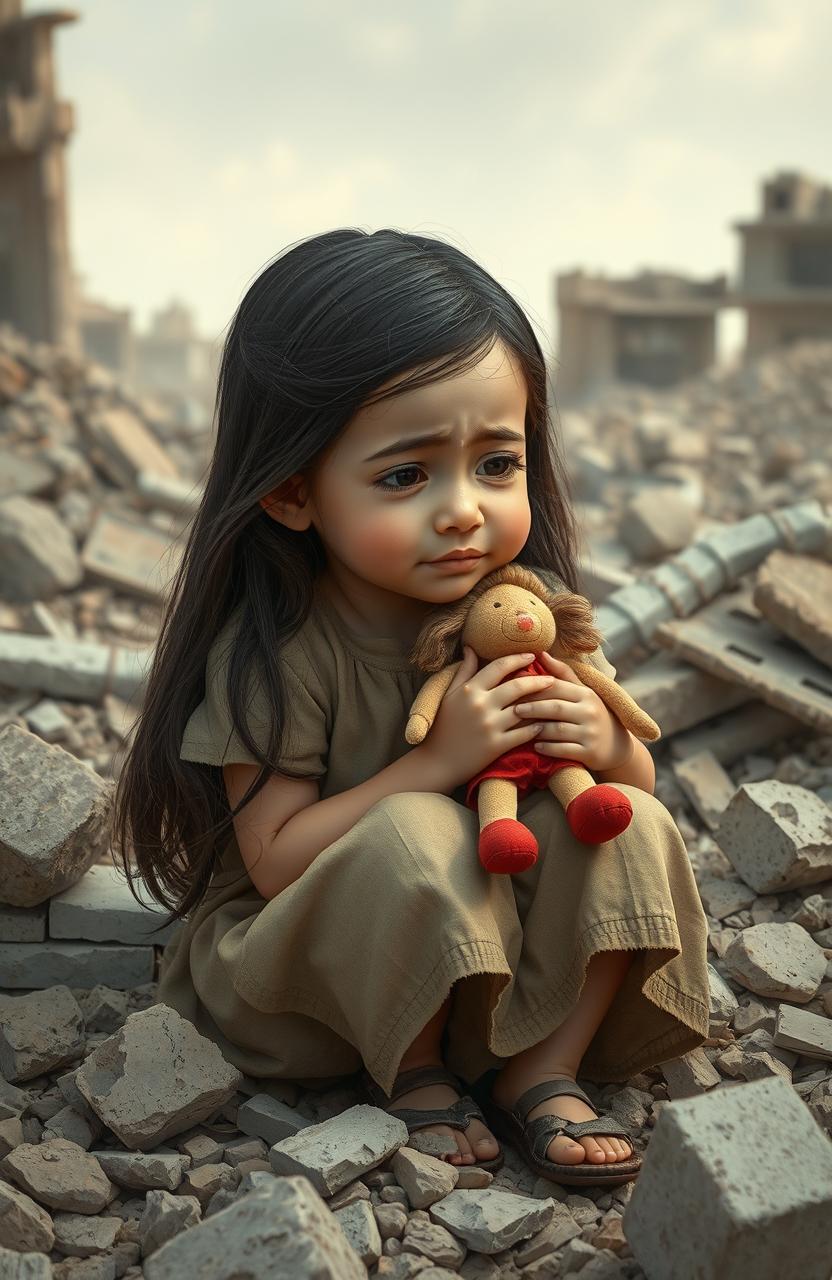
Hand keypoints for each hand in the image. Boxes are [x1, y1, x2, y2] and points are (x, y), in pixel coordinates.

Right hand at [417, 647, 557, 790]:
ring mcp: (490, 726)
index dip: (517, 659)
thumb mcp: (449, 695)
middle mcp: (480, 705)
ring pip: (524, 710)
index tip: (531, 656)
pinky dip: (536, 728)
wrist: (437, 762)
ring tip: (553, 701)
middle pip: (517, 686)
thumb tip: (471, 648)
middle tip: (551, 679)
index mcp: (469, 690)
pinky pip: (523, 733)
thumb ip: (463, 671)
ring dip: (541, 704)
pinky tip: (544, 724)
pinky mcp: (496, 745)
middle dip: (538, 680)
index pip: (499, 667)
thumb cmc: (443, 727)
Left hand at [513, 653, 633, 772]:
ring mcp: (590, 733)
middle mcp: (590, 711)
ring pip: (557, 730)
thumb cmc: (591, 714)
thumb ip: (562, 674)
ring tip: (519, 729)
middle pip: (554, 707)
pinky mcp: (589, 752)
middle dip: (532, 708)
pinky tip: (535, 746)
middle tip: (513, 710)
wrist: (616, 746)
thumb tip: (541, 653)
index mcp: (586, 694)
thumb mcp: (582, 693)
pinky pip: (563, 750)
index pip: (556, 687)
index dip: (534, 688)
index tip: (515, 691)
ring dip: (536, 730)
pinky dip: (547, 748)